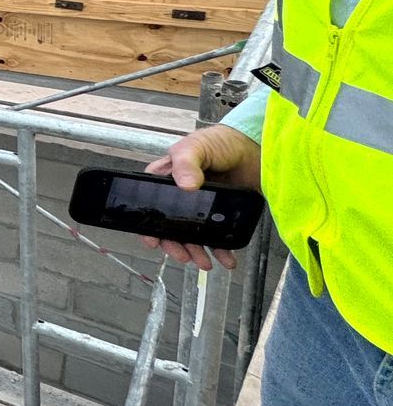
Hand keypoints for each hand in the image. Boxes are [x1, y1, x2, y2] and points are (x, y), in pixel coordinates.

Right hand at [139, 123, 258, 270]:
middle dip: (176, 245)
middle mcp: (179, 197)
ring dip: (197, 252)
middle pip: (170, 227)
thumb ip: (185, 164)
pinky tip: (225, 259)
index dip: (148, 226)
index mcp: (166, 180)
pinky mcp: (220, 214)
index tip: (153, 241)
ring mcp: (200, 207)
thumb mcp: (196, 148)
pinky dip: (220, 251)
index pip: (150, 206)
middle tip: (184, 256)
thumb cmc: (219, 142)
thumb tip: (186, 185)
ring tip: (205, 263)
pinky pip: (217, 236)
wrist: (256, 148)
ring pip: (192, 235)